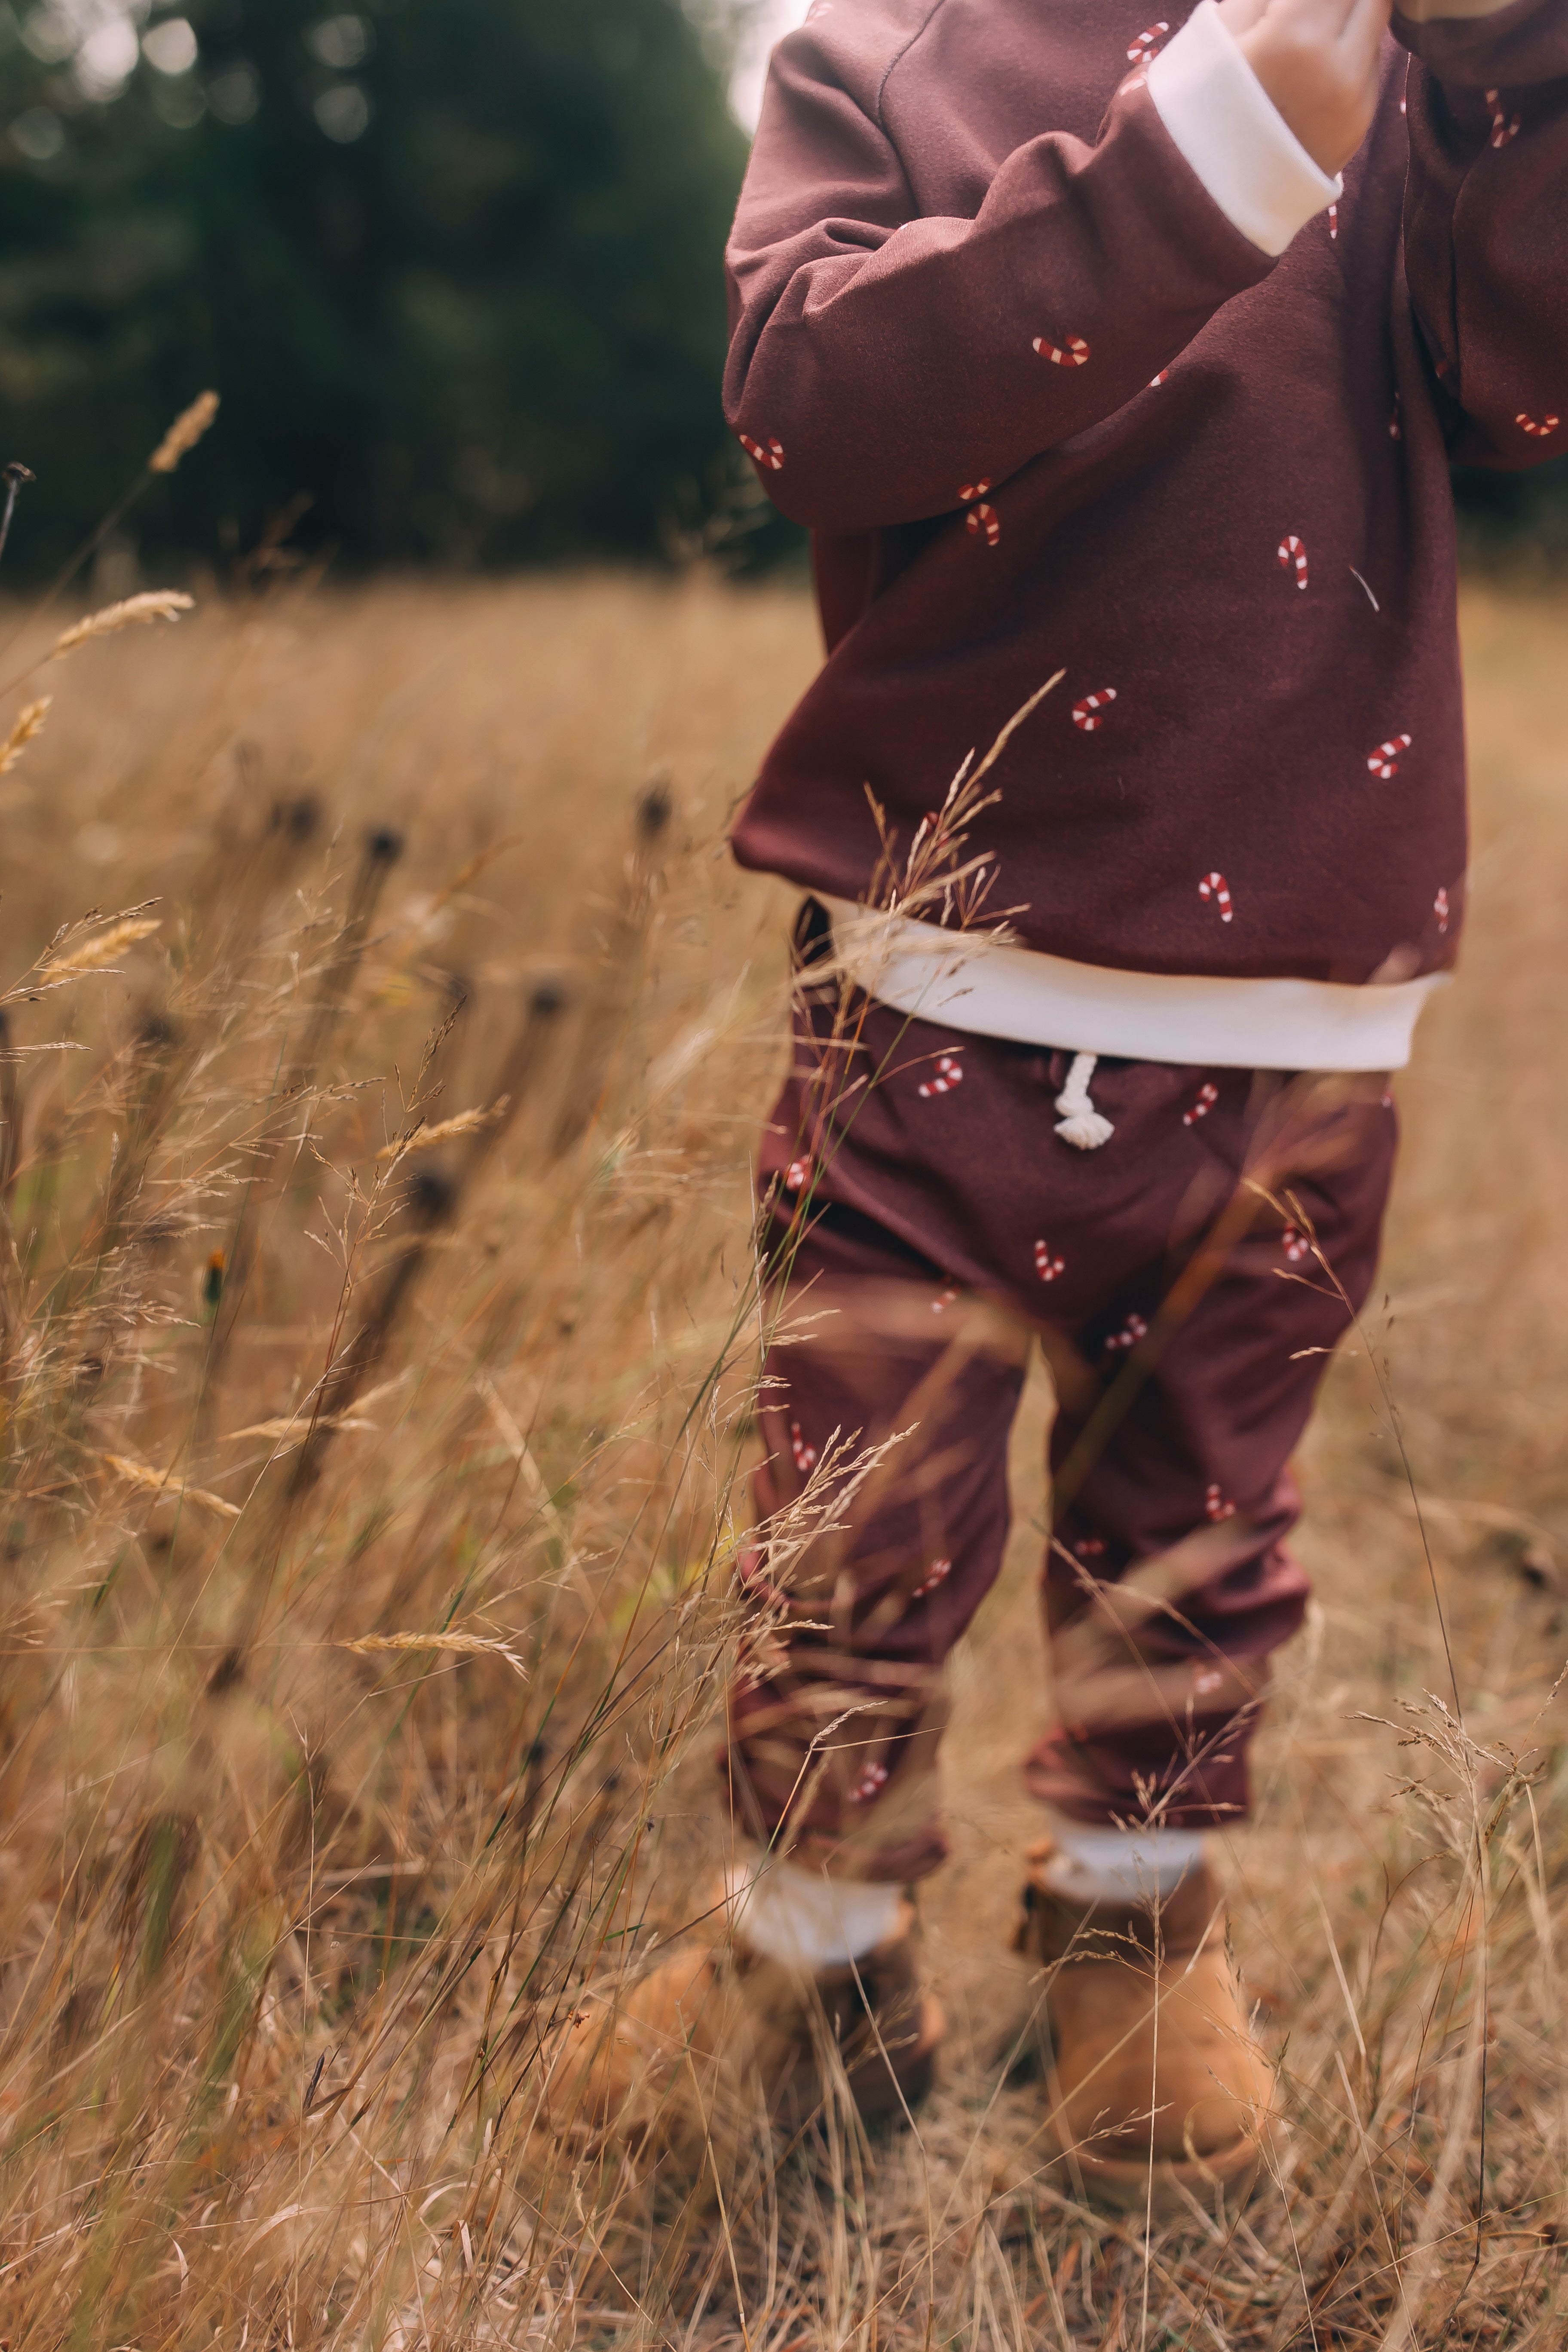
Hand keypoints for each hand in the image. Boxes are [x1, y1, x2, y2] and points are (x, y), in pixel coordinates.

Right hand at [1216, 0, 1394, 176]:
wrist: (1207, 194)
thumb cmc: (1200, 104)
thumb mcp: (1221, 28)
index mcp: (1294, 35)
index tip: (1293, 3)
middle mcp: (1337, 66)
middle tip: (1308, 13)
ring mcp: (1355, 99)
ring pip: (1376, 25)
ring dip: (1350, 19)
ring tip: (1307, 41)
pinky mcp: (1360, 124)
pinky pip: (1370, 68)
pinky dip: (1350, 57)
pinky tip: (1313, 74)